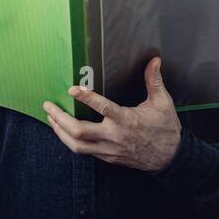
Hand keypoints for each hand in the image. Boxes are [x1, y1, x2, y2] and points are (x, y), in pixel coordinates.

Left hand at [42, 56, 180, 171]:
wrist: (170, 158)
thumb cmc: (165, 128)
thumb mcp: (163, 103)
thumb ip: (154, 80)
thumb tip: (154, 60)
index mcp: (126, 121)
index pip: (103, 109)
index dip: (87, 98)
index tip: (73, 88)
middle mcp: (114, 137)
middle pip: (80, 132)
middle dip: (60, 118)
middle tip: (48, 106)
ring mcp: (109, 150)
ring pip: (77, 145)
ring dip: (60, 131)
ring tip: (50, 118)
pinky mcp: (107, 157)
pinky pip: (84, 151)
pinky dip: (70, 141)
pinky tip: (64, 131)